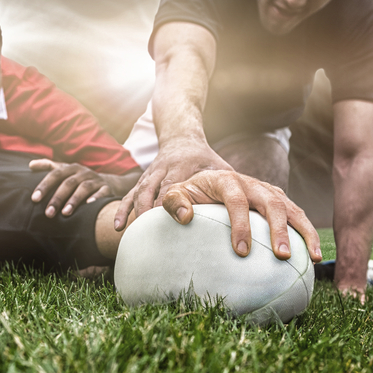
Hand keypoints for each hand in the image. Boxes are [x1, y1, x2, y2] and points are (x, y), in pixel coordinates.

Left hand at [29, 159, 115, 217]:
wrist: (107, 183)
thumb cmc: (79, 180)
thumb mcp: (65, 171)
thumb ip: (48, 167)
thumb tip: (31, 165)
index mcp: (70, 168)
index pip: (55, 174)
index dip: (44, 186)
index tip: (34, 199)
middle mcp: (83, 172)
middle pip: (68, 183)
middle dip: (57, 198)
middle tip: (48, 213)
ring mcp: (96, 180)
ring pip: (84, 188)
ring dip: (74, 200)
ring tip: (65, 213)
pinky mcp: (107, 188)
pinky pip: (102, 192)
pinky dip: (96, 198)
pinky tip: (89, 206)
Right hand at [114, 142, 232, 229]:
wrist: (182, 137)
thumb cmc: (206, 159)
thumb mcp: (220, 167)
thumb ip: (232, 186)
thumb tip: (253, 215)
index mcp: (185, 165)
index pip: (179, 184)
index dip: (178, 202)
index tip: (182, 220)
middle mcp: (165, 168)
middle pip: (154, 190)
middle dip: (151, 212)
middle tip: (153, 236)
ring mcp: (151, 173)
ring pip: (139, 192)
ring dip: (136, 213)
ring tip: (136, 236)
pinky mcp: (143, 180)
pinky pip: (128, 195)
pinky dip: (123, 210)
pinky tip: (119, 228)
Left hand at [160, 170, 321, 262]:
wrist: (206, 182)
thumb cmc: (190, 194)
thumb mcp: (176, 194)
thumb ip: (174, 202)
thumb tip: (186, 217)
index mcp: (226, 180)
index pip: (236, 200)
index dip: (240, 225)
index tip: (240, 252)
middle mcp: (252, 183)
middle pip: (271, 203)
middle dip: (279, 229)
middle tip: (282, 256)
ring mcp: (268, 191)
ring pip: (291, 208)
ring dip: (304, 232)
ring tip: (313, 258)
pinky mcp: (278, 201)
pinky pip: (296, 215)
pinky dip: (307, 232)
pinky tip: (313, 255)